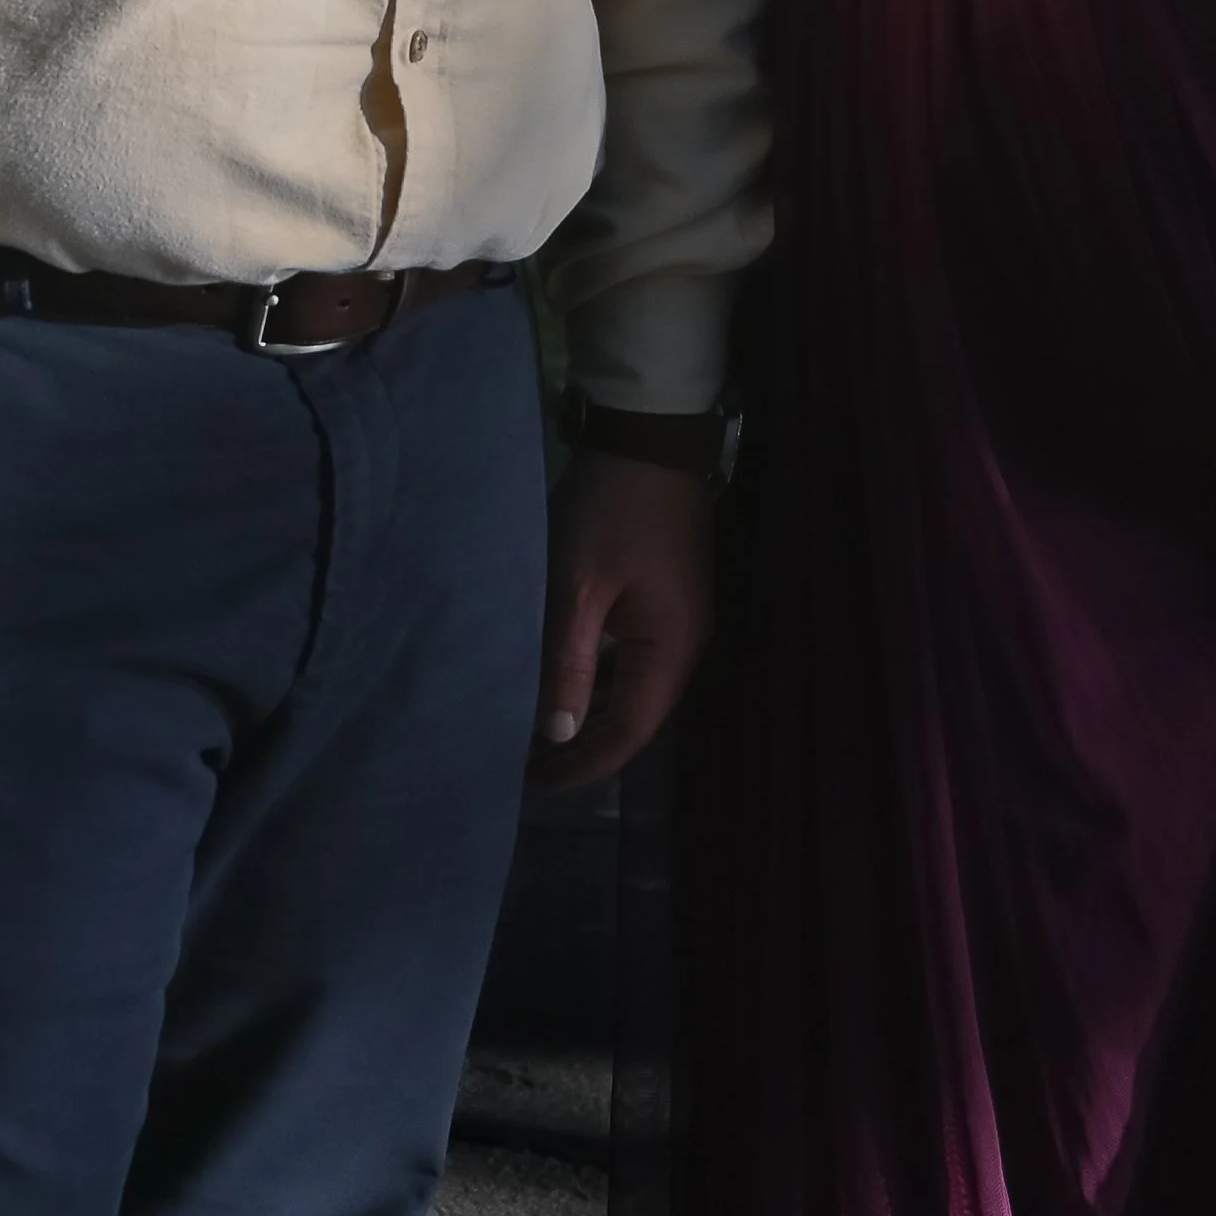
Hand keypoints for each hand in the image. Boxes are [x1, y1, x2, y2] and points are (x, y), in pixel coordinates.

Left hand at [531, 449, 713, 788]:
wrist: (650, 434)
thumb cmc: (610, 509)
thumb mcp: (577, 585)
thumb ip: (566, 661)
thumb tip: (555, 733)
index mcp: (672, 647)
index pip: (629, 732)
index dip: (583, 763)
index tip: (533, 782)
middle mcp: (687, 643)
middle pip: (637, 716)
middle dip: (584, 745)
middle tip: (528, 764)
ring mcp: (682, 618)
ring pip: (635, 688)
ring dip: (591, 712)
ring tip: (538, 732)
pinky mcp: (669, 597)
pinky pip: (636, 658)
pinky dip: (600, 678)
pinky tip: (566, 680)